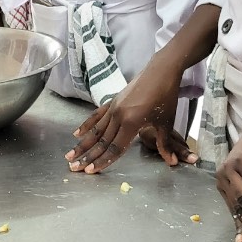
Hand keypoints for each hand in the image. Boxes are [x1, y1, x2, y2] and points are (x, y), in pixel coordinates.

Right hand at [67, 67, 189, 172]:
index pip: (115, 148)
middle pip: (101, 141)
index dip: (102, 161)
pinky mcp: (113, 101)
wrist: (161, 71)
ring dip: (83, 144)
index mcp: (132, 122)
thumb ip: (165, 144)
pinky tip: (77, 134)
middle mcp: (119, 116)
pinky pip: (97, 116)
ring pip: (96, 130)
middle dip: (87, 156)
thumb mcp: (166, 123)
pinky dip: (87, 125)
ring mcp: (114, 107)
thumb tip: (171, 162)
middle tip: (73, 168)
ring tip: (70, 155)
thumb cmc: (166, 96)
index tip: (90, 171)